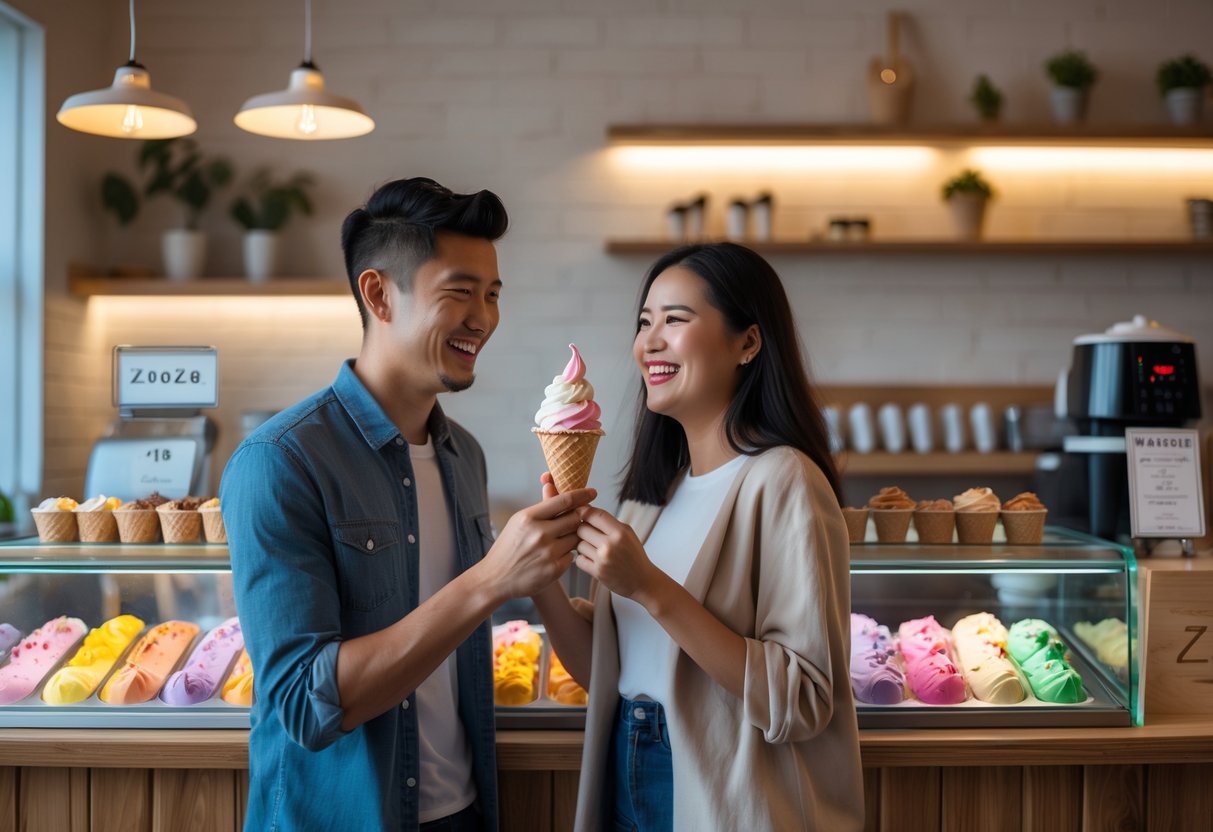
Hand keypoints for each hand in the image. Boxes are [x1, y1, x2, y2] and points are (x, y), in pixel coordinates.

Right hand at [477, 486, 594, 600]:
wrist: (495, 578)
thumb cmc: (508, 547)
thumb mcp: (519, 522)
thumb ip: (540, 506)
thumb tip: (552, 484)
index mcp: (529, 517)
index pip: (564, 500)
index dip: (582, 495)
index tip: (592, 492)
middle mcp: (540, 533)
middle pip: (575, 518)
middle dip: (578, 518)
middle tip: (575, 520)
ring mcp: (549, 552)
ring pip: (576, 538)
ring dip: (572, 538)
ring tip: (558, 541)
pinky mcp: (555, 569)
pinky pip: (572, 556)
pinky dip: (566, 555)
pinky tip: (553, 557)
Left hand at [573, 506, 664, 603]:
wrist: (643, 581)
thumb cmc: (634, 555)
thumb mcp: (627, 533)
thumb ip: (609, 523)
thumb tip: (585, 511)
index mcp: (620, 532)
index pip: (595, 515)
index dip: (584, 511)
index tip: (580, 512)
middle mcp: (610, 544)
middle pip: (582, 528)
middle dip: (583, 530)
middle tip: (589, 535)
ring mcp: (603, 559)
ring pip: (579, 544)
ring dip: (583, 546)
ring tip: (594, 549)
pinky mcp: (597, 572)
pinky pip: (579, 560)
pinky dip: (583, 559)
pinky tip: (592, 560)